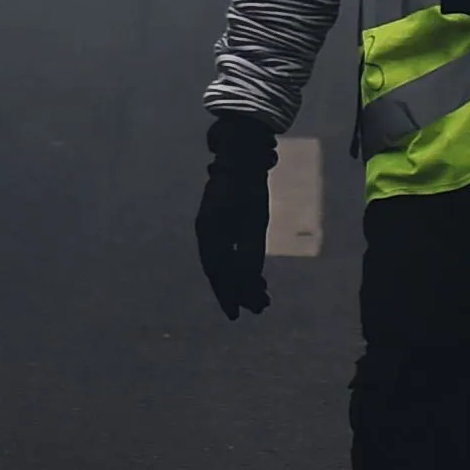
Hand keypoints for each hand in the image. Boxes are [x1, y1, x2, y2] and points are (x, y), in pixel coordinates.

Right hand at [196, 129, 275, 319]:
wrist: (242, 155)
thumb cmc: (249, 186)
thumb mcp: (255, 221)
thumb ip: (250, 252)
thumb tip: (247, 282)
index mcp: (210, 232)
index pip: (218, 272)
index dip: (228, 295)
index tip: (238, 315)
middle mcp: (207, 233)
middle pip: (221, 271)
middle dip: (238, 292)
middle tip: (259, 309)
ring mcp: (212, 228)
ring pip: (225, 263)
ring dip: (242, 280)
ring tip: (263, 297)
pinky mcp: (221, 223)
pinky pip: (228, 252)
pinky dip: (241, 266)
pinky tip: (256, 277)